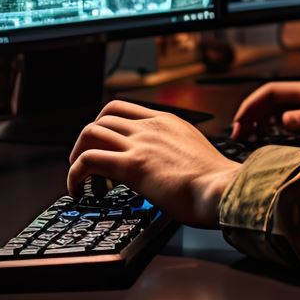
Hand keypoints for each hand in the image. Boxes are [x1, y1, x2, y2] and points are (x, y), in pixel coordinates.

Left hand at [67, 100, 240, 227]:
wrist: (224, 190)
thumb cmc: (216, 181)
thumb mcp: (195, 151)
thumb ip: (176, 149)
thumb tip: (169, 165)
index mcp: (167, 121)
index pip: (122, 109)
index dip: (104, 124)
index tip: (102, 142)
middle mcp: (151, 127)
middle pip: (103, 118)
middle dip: (88, 139)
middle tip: (86, 160)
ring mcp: (140, 144)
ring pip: (90, 133)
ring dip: (78, 154)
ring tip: (80, 176)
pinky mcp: (132, 166)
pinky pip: (88, 161)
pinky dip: (75, 174)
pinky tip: (77, 189)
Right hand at [230, 81, 299, 144]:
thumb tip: (283, 119)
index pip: (270, 92)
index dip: (251, 106)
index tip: (239, 124)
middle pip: (268, 98)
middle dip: (249, 113)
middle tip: (237, 135)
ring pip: (273, 107)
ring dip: (257, 119)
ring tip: (247, 137)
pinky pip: (283, 115)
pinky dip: (270, 124)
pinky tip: (268, 136)